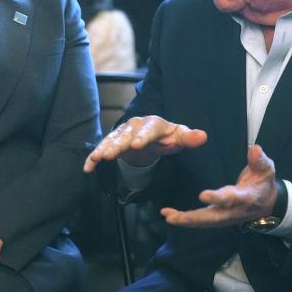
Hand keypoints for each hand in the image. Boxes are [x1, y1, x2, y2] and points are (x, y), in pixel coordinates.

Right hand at [83, 115, 207, 172]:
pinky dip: (93, 157)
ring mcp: (122, 133)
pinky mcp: (112, 142)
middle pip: (125, 135)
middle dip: (117, 144)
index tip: (136, 145)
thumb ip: (189, 138)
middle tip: (110, 155)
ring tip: (97, 159)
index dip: (142, 136)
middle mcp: (135, 125)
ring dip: (103, 149)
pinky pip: (101, 148)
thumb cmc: (167, 138)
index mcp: (154, 124)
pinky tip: (88, 168)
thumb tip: (203, 136)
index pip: (148, 129)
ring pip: (111, 141)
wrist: (151, 137)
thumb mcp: (179, 138)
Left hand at [160, 144, 279, 227]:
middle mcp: (233, 211)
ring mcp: (224, 217)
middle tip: (174, 216)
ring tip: (167, 216)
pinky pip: (200, 221)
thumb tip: (254, 148)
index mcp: (245, 197)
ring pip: (204, 222)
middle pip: (212, 217)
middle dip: (193, 218)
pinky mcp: (217, 218)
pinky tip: (169, 216)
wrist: (266, 203)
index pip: (230, 199)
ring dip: (185, 220)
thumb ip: (259, 160)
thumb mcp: (266, 169)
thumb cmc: (263, 182)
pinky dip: (185, 220)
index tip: (202, 195)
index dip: (217, 198)